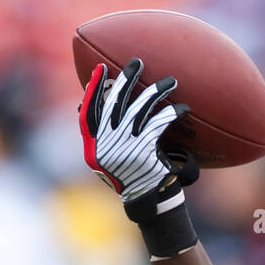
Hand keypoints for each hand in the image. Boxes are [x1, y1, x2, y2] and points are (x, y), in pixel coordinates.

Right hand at [79, 57, 190, 203]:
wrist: (145, 202)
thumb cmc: (129, 176)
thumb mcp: (107, 158)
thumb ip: (99, 135)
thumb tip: (83, 104)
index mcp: (93, 146)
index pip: (88, 113)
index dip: (92, 90)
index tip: (100, 69)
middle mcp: (106, 145)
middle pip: (115, 104)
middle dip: (127, 80)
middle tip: (138, 62)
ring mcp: (124, 148)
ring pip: (138, 111)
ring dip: (155, 93)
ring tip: (170, 81)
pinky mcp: (143, 153)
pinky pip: (157, 126)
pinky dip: (170, 115)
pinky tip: (181, 108)